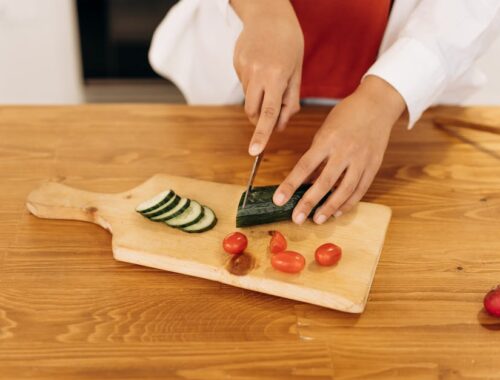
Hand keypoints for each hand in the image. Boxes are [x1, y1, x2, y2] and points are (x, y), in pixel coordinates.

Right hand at [231, 0, 303, 154]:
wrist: (268, 13)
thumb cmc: (289, 42)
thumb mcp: (297, 71)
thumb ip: (290, 101)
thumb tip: (281, 126)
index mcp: (276, 76)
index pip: (268, 113)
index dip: (262, 134)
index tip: (255, 151)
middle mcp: (257, 73)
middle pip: (252, 111)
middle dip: (259, 120)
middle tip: (271, 111)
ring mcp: (243, 68)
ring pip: (248, 99)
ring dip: (258, 99)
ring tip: (270, 77)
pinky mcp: (236, 64)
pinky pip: (244, 84)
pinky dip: (253, 84)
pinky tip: (261, 66)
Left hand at [273, 76, 405, 223]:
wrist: (377, 104)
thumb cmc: (346, 115)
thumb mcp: (325, 130)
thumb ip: (316, 155)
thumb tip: (306, 181)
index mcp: (327, 140)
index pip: (304, 166)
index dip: (290, 184)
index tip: (279, 199)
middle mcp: (344, 151)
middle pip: (324, 182)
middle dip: (308, 203)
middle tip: (296, 218)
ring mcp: (361, 160)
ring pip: (344, 190)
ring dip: (329, 208)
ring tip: (317, 220)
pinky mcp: (373, 166)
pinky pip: (360, 189)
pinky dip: (349, 203)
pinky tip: (337, 212)